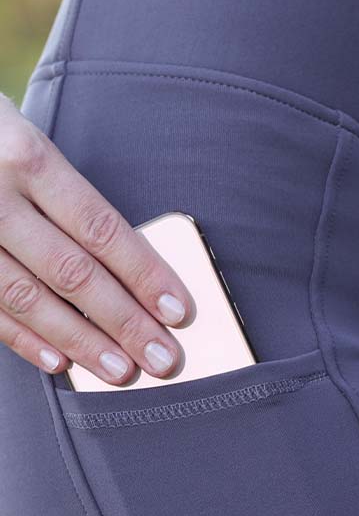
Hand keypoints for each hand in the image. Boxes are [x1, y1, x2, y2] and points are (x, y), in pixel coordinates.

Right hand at [0, 92, 191, 383]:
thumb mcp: (31, 146)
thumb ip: (70, 201)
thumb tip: (132, 270)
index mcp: (30, 159)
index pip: (102, 229)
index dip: (144, 274)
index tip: (177, 311)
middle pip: (72, 271)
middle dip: (124, 322)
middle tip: (161, 358)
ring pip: (28, 298)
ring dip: (81, 340)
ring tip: (120, 370)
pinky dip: (24, 339)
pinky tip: (60, 362)